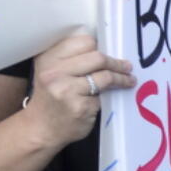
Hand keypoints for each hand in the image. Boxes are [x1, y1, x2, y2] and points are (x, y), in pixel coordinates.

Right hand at [26, 30, 134, 146]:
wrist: (40, 128)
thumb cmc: (51, 98)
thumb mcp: (53, 72)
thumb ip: (72, 60)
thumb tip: (107, 50)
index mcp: (49, 58)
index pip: (84, 42)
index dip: (101, 47)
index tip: (111, 52)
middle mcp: (54, 72)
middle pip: (98, 57)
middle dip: (116, 63)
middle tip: (127, 67)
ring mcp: (66, 89)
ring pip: (105, 76)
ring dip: (122, 79)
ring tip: (129, 80)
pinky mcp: (79, 106)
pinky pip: (103, 96)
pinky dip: (112, 96)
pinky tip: (116, 97)